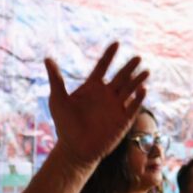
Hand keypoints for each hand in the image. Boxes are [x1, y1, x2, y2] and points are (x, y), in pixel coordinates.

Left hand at [45, 43, 148, 165]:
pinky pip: (133, 107)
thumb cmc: (65, 126)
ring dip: (137, 80)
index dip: (109, 55)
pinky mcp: (123, 120)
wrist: (75, 149)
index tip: (116, 43)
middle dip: (129, 67)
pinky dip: (138, 99)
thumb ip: (56, 79)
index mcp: (92, 87)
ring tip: (145, 71)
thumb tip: (47, 58)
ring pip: (130, 89)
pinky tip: (143, 90)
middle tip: (137, 57)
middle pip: (120, 76)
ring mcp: (116, 107)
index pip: (103, 67)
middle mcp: (106, 95)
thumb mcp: (58, 100)